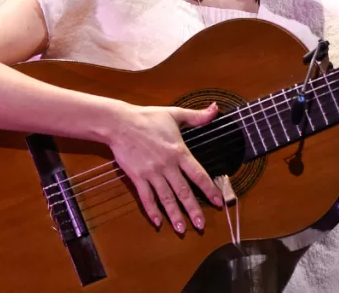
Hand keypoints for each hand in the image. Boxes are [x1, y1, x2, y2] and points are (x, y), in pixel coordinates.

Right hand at [107, 102, 223, 233]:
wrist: (119, 123)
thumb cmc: (147, 118)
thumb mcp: (175, 114)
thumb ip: (197, 116)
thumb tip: (215, 108)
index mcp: (179, 152)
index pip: (198, 174)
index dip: (210, 189)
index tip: (219, 202)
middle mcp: (167, 165)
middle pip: (183, 191)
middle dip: (193, 209)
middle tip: (202, 225)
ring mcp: (151, 173)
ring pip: (166, 198)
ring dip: (175, 215)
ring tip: (182, 230)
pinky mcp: (137, 177)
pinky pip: (146, 197)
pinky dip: (152, 211)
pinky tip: (158, 222)